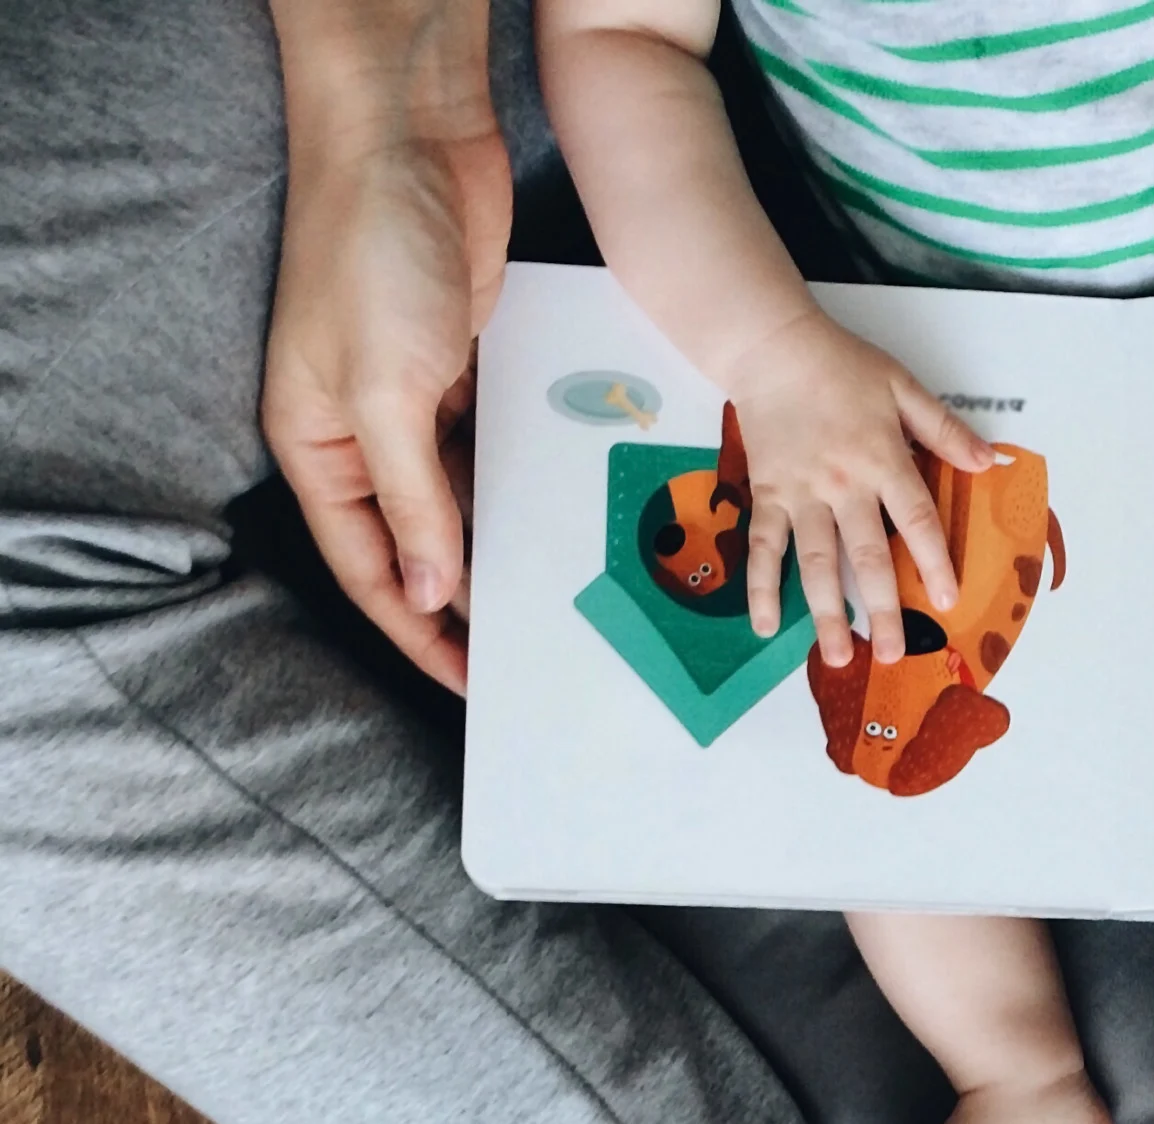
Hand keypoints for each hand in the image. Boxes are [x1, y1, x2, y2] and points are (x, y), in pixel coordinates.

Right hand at [262, 122, 509, 694]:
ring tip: (559, 588)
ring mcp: (414, 395)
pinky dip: (522, 473)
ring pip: (463, 493)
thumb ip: (411, 501)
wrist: (410, 141)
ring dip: (503, 536)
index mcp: (316, 447)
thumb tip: (427, 595)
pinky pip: (494, 440)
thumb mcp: (386, 394)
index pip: (369, 569)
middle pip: (418, 540)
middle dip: (468, 594)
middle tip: (531, 645)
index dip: (418, 631)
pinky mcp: (462, 361)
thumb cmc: (372, 257)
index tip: (472, 680)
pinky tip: (565, 506)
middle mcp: (361, 431)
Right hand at [729, 312, 995, 668]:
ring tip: (836, 657)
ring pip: (816, 563)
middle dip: (881, 608)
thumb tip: (987, 462)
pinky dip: (761, 587)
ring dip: (824, 613)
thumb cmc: (842, 366)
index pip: (916, 520)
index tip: (947, 600)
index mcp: (883, 459)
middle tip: (890, 654)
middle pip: (866, 556)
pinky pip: (764, 548)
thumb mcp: (903, 386)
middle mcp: (843, 486)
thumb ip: (943, 428)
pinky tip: (765, 625)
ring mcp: (800, 495)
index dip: (934, 562)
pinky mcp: (767, 495)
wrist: (773, 349)